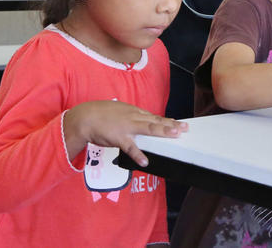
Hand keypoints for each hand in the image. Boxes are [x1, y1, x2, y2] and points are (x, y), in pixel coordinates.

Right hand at [64, 100, 187, 166]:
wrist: (85, 118)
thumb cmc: (101, 115)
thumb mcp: (120, 111)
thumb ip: (132, 116)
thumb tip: (143, 120)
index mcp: (135, 112)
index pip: (155, 117)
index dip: (168, 121)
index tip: (179, 123)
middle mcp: (134, 118)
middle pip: (156, 121)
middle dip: (172, 124)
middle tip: (186, 127)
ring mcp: (127, 127)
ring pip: (148, 129)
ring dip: (162, 132)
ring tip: (175, 135)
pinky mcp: (119, 138)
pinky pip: (130, 147)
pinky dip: (138, 155)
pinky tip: (145, 161)